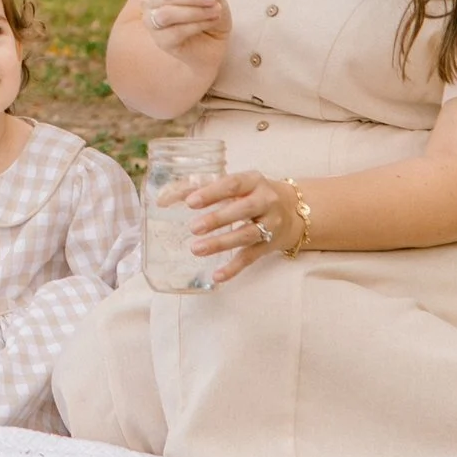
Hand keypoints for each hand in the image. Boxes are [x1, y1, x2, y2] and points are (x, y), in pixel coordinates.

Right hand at [139, 0, 229, 57]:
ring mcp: (153, 22)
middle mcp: (151, 2)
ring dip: (195, 12)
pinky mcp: (161, 41)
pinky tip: (211, 22)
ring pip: (167, 14)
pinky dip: (197, 25)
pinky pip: (176, 32)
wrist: (212, 43)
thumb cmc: (208, 14)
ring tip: (215, 11)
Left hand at [184, 168, 304, 283]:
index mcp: (254, 181)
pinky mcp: (269, 245)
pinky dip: (234, 267)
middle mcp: (266, 201)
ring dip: (221, 243)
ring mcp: (270, 224)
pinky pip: (251, 257)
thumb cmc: (251, 194)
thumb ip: (199, 188)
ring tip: (196, 249)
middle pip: (243, 209)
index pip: (233, 184)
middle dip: (218, 219)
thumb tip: (163, 198)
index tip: (190, 202)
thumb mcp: (234, 185)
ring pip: (247, 235)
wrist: (293, 211)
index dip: (212, 192)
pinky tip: (217, 275)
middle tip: (193, 228)